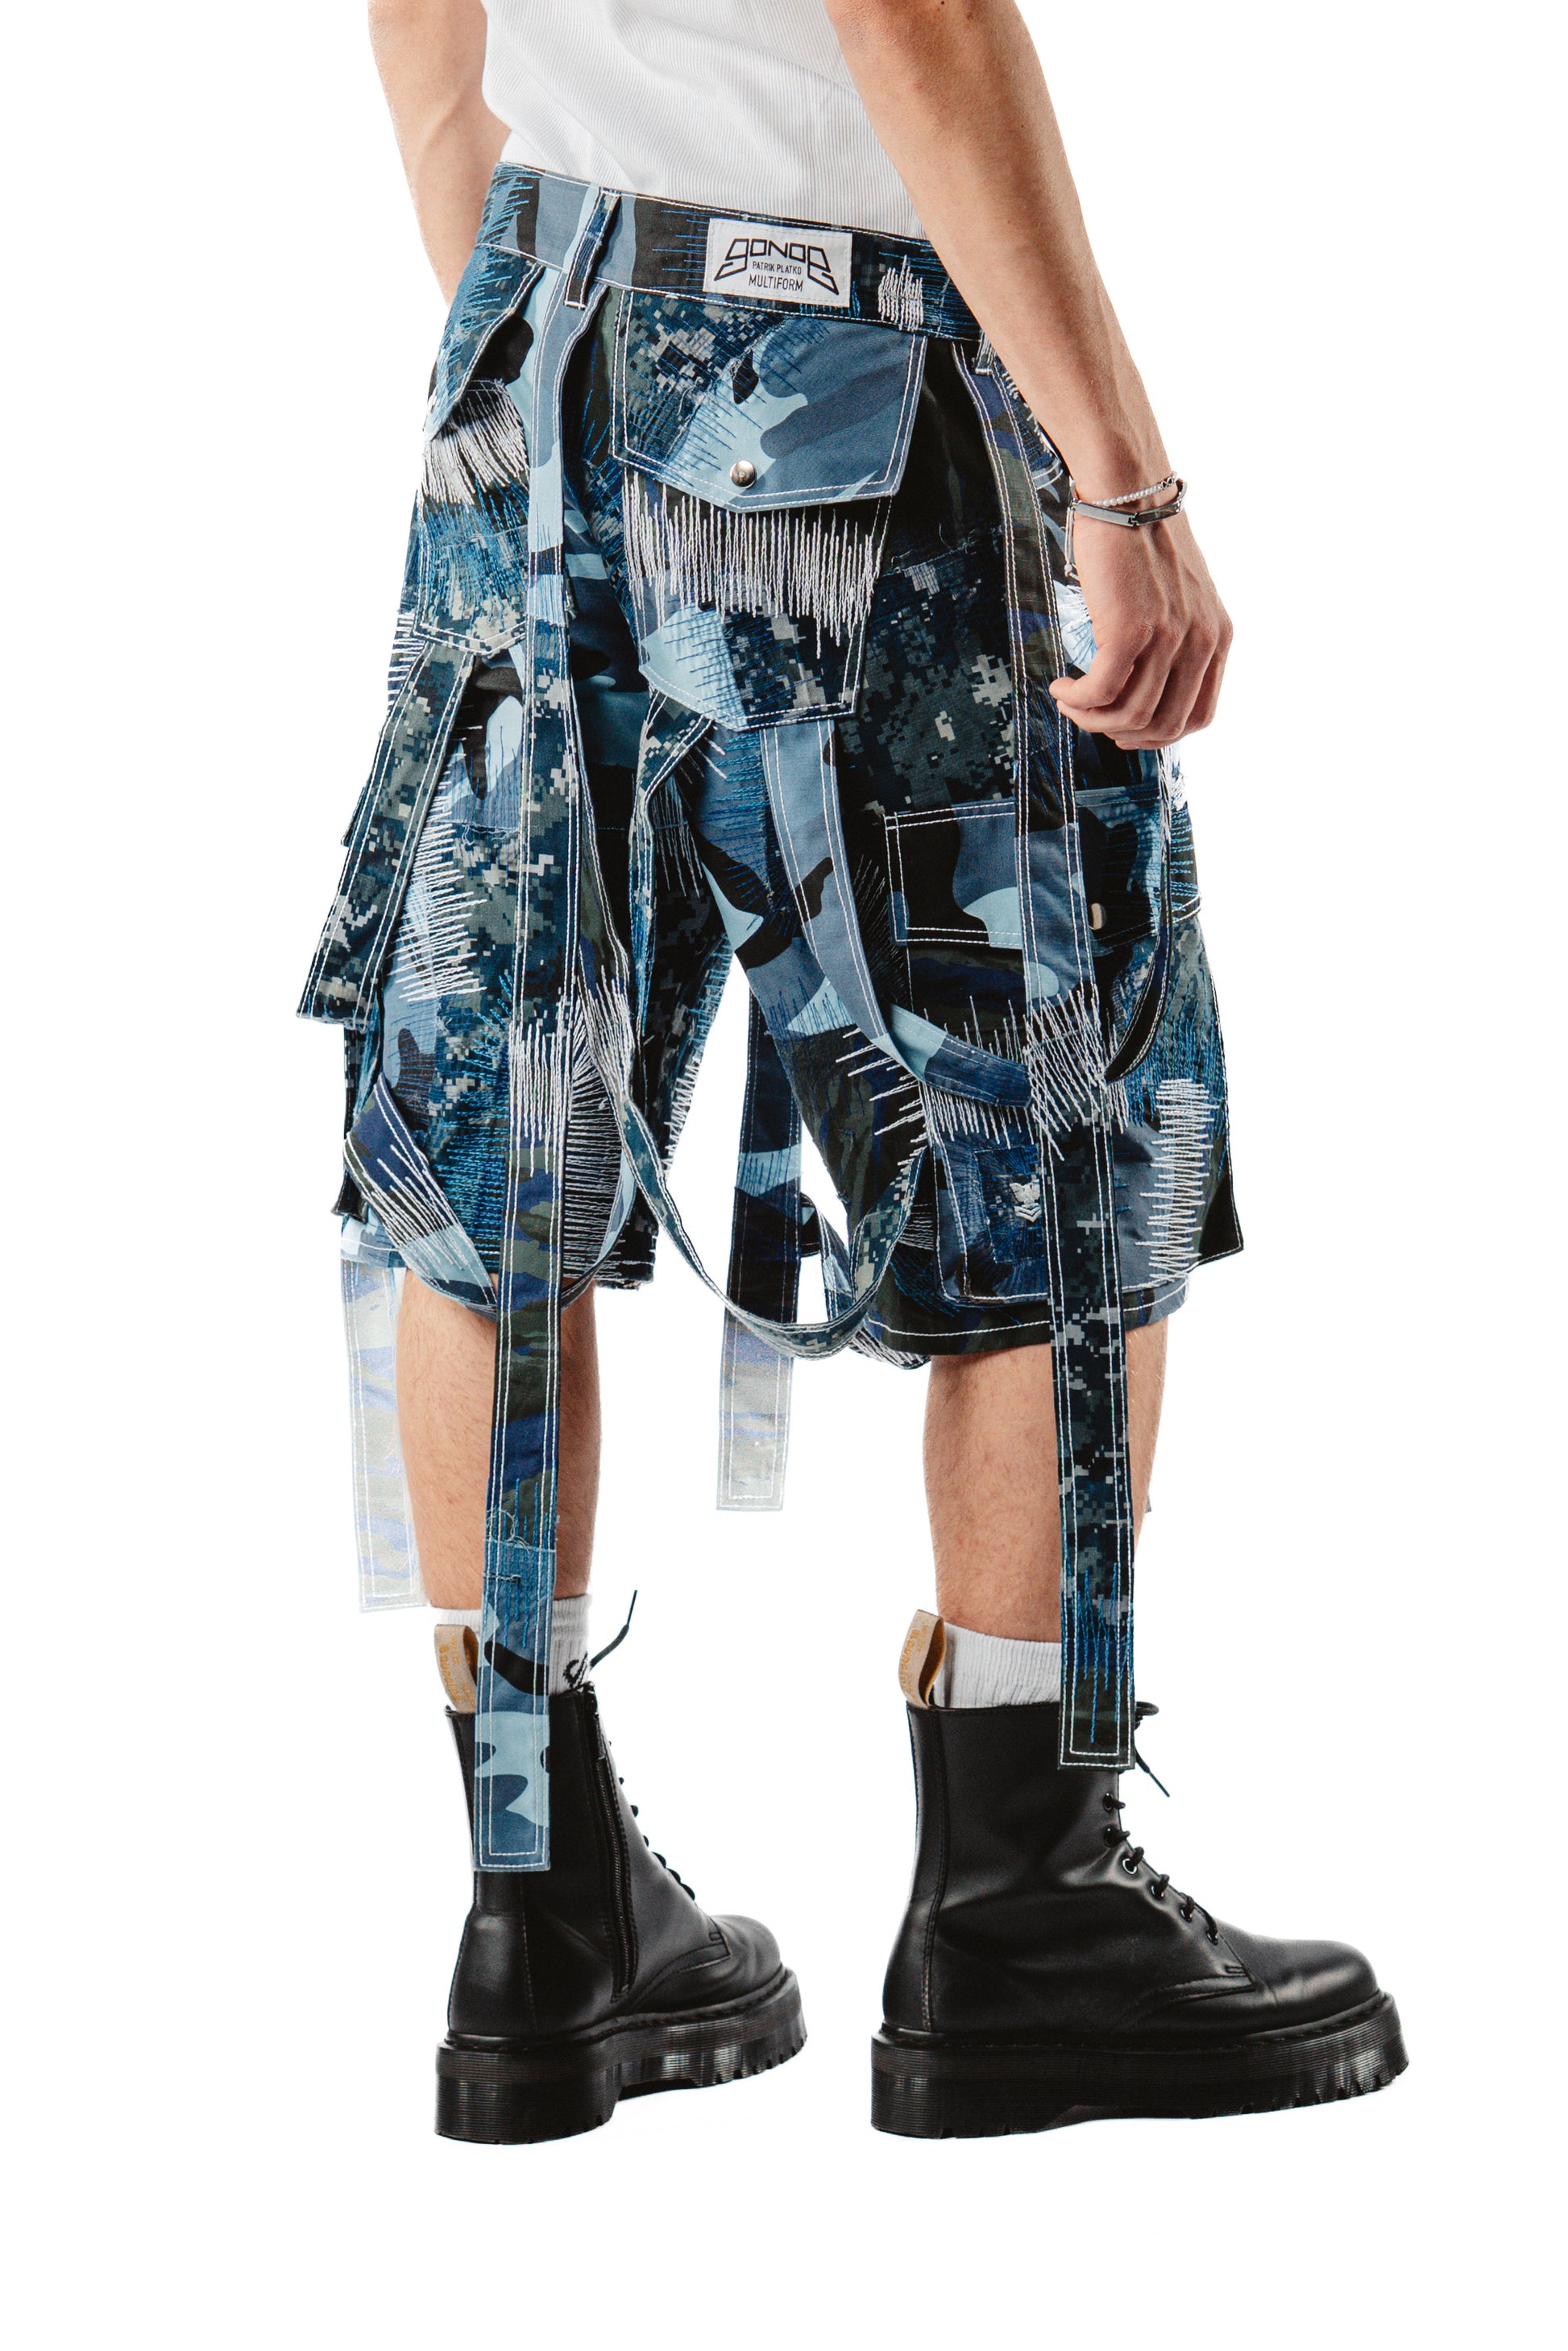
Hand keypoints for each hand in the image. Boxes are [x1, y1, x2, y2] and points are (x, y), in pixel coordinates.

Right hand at [1049, 508, 1231, 750]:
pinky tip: (1061, 687)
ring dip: (1092, 719)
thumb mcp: (1179, 596)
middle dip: (1123, 735)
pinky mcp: (1131, 630)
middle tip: (1093, 719)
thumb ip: (1176, 638)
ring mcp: (1168, 637)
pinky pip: (1101, 692)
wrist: (1128, 493)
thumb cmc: (1142, 539)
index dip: (1159, 736)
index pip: (1199, 716)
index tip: (1127, 729)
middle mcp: (1201, 641)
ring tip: (1070, 701)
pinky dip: (1076, 700)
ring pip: (1131, 716)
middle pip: (1165, 727)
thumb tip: (1144, 682)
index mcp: (1217, 636)